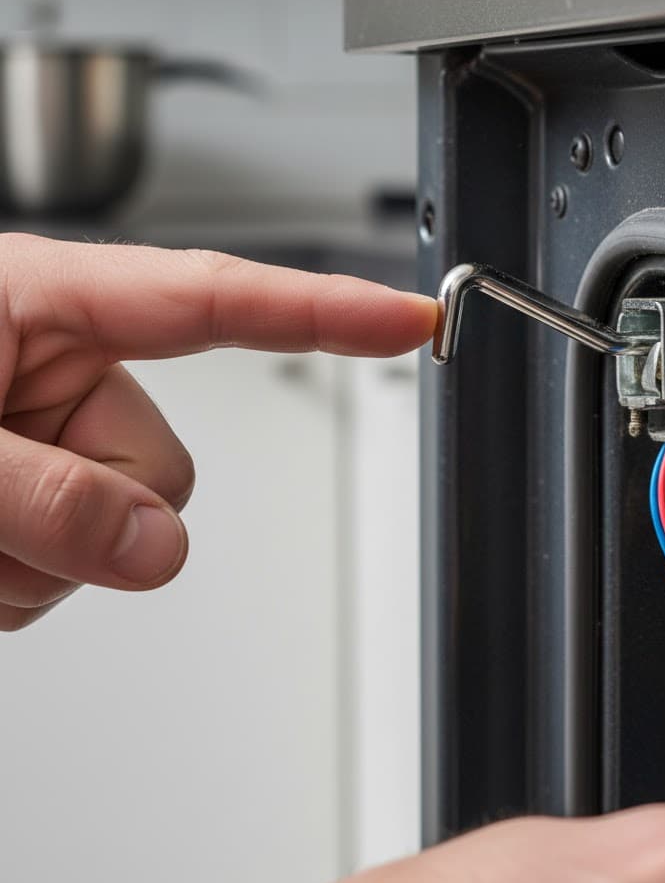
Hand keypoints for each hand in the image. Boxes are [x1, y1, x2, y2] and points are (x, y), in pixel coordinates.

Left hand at [0, 232, 436, 630]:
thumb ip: (52, 493)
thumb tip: (155, 547)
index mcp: (43, 303)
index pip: (217, 300)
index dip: (326, 309)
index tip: (409, 318)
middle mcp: (59, 368)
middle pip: (163, 467)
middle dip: (91, 514)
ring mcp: (52, 439)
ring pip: (126, 533)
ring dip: (46, 559)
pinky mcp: (38, 501)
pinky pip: (79, 570)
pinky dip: (23, 581)